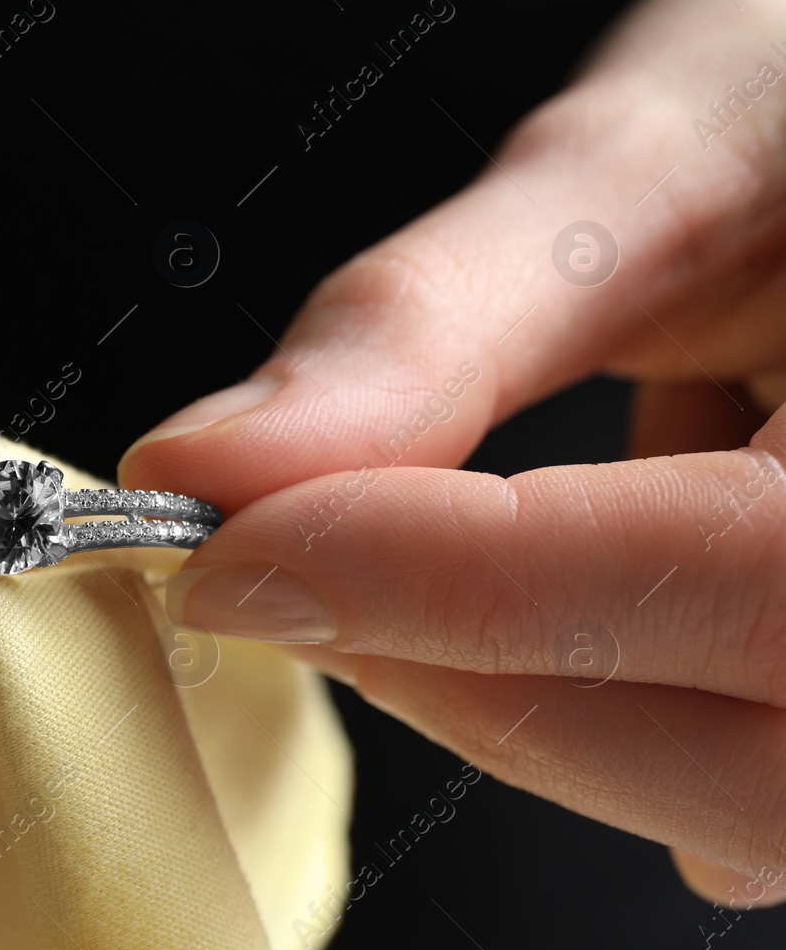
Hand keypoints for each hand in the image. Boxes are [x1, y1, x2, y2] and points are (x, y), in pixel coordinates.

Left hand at [121, 0, 785, 907]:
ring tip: (432, 538)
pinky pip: (738, 772)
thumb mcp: (659, 159)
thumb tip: (217, 468)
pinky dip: (595, 693)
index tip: (237, 552)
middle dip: (462, 670)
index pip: (751, 579)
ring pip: (728, 791)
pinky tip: (564, 573)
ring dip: (519, 691)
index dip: (460, 585)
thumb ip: (437, 325)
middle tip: (288, 566)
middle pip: (741, 755)